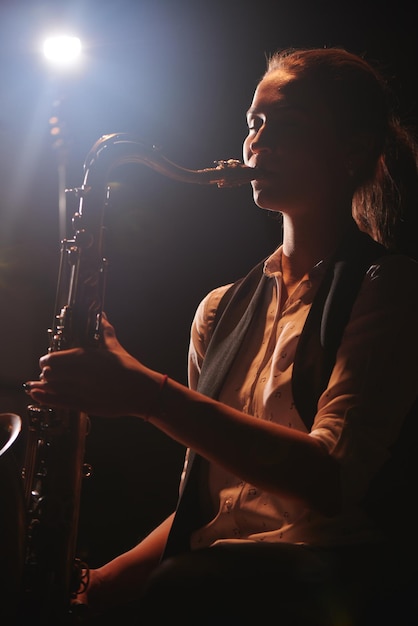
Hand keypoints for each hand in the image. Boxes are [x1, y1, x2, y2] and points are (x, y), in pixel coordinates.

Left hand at [24, 316, 158, 417]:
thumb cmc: (130, 368)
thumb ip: (105, 331)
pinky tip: (36, 395)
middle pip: (53, 373)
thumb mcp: (116, 347)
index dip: (48, 359)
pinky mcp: (86, 404)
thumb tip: (102, 315)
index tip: (45, 360)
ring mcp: (84, 390)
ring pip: (54, 387)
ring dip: (43, 386)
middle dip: (46, 373)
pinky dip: (46, 398)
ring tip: (36, 384)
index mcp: (89, 357)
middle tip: (45, 372)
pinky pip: (60, 401)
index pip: (58, 358)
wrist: (142, 391)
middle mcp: (83, 374)